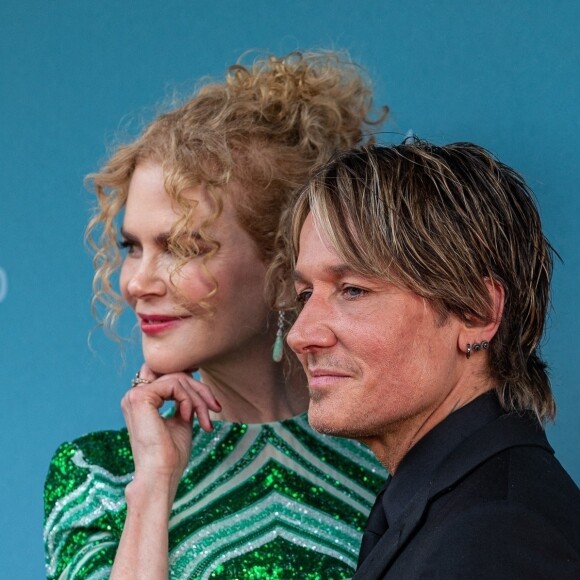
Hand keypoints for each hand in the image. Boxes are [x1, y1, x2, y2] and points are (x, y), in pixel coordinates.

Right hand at [121, 364, 220, 493]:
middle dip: (200, 389)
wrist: (160, 476)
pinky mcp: (141, 398)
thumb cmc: (171, 455)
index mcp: (140, 401)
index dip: (190, 378)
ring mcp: (134, 395)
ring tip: (205, 420)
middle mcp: (133, 395)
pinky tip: (188, 418)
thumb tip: (192, 379)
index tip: (209, 396)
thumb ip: (183, 401)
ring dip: (198, 398)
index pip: (168, 376)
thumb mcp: (180, 420)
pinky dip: (189, 400)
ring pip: (177, 379)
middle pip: (174, 374)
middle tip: (215, 408)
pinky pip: (174, 385)